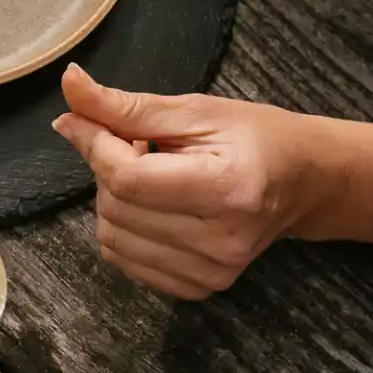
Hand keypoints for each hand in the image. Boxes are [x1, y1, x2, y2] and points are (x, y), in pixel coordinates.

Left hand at [54, 64, 337, 299]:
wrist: (302, 182)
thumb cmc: (254, 138)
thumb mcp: (195, 111)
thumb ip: (126, 106)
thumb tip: (69, 84)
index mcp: (229, 189)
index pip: (128, 179)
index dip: (96, 146)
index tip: (88, 122)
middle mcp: (222, 240)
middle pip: (115, 208)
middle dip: (111, 171)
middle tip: (142, 150)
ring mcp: (210, 271)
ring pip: (111, 237)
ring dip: (116, 201)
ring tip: (153, 178)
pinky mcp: (197, 288)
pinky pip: (123, 259)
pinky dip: (124, 229)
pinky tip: (155, 207)